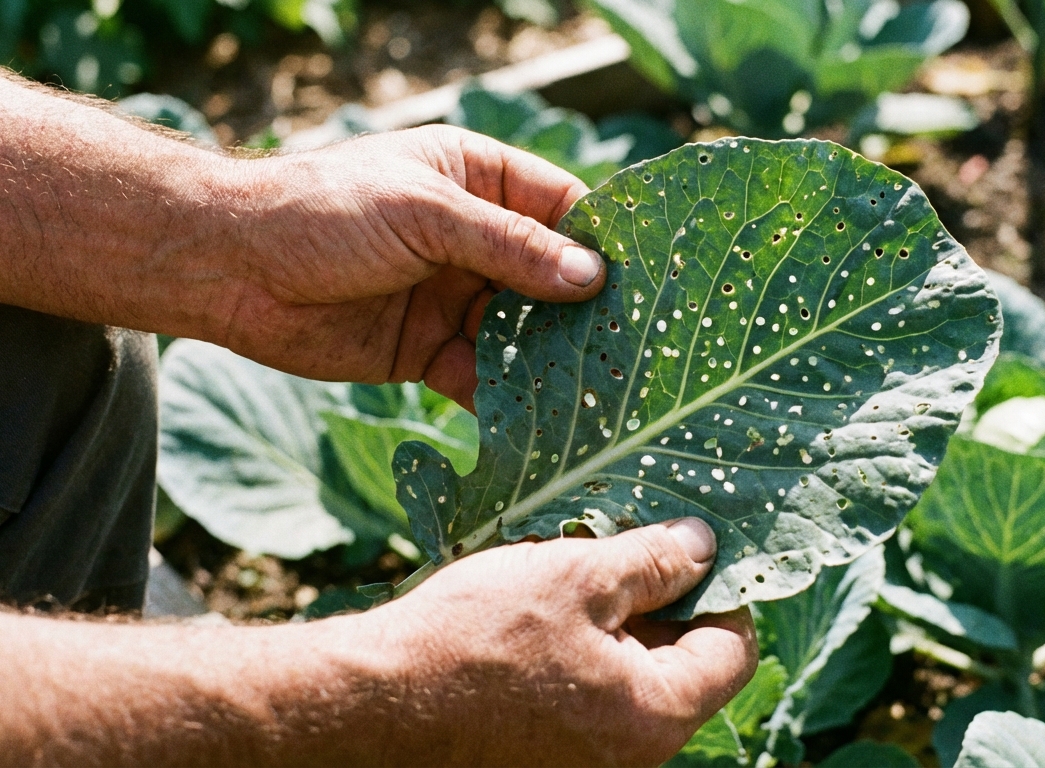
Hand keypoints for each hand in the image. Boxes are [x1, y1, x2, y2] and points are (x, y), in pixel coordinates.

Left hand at [211, 125, 603, 405]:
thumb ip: (509, 246)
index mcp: (478, 179)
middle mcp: (475, 238)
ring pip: (523, 331)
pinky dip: (507, 398)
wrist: (231, 269)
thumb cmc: (324, 211)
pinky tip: (540, 421)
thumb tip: (589, 278)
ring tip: (603, 392)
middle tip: (637, 348)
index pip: (562, 208)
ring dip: (555, 360)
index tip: (648, 281)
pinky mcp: (429, 350)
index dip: (603, 242)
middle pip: (551, 277)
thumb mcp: (426, 213)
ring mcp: (454, 296)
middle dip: (587, 312)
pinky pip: (483, 375)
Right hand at [359, 518, 757, 766]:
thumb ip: (653, 562)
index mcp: (655, 715)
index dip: (721, 588)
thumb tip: (703, 546)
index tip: (690, 546)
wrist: (369, 704)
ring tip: (570, 567)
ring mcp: (584, 759)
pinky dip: (577, 644)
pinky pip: (586, 691)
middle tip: (625, 542)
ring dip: (613, 616)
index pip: (731, 650)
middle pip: (681, 663)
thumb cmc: (473, 641)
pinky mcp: (544, 753)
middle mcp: (629, 753)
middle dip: (661, 597)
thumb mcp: (576, 578)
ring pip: (628, 672)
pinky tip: (539, 605)